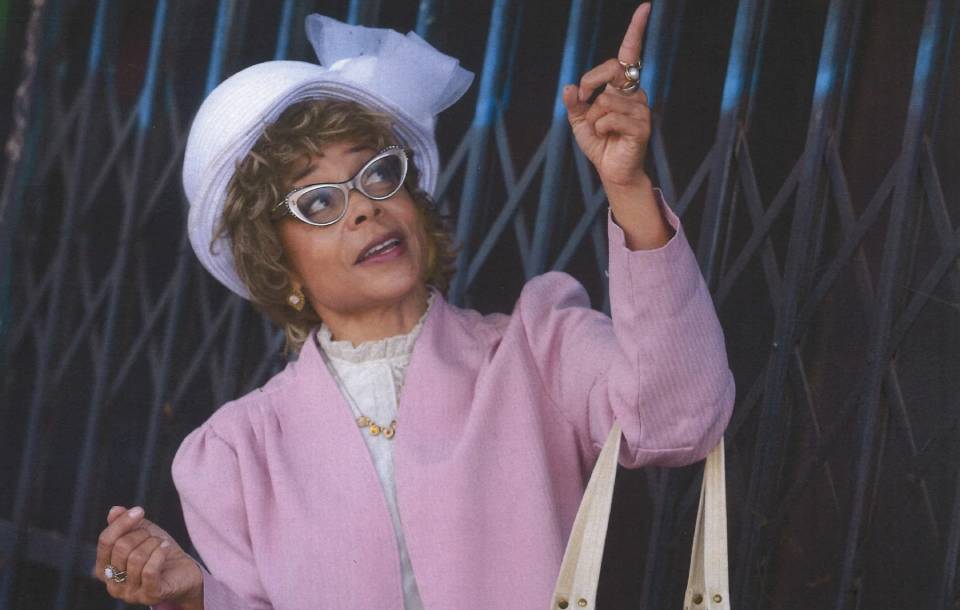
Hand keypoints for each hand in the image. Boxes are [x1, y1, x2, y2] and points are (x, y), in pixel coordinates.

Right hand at [94, 505, 203, 608]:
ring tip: (161, 543)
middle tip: (153, 536)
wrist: (184, 572)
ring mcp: (130, 593)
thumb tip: (114, 510)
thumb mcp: (142, 534)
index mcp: (104, 569)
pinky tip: (166, 547)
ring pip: (136, 558)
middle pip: (121, 548)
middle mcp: (113, 585)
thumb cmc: (158, 553)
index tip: (139, 510)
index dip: (122, 523)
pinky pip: (149, 570)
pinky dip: (160, 553)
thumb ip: (125, 524)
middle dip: (141, 534)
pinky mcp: (149, 596)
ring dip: (153, 543)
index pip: (105, 541)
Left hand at [562, 3, 651, 188]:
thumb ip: (574, 103)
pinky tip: (608, 137)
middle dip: (591, 80)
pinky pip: (609, 118)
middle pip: (612, 67)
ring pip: (605, 100)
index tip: (645, 7)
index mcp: (622, 88)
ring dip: (594, 117)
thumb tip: (570, 86)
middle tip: (583, 99)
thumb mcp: (579, 121)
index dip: (636, 30)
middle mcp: (635, 94)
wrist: (612, 171)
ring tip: (602, 131)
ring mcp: (641, 109)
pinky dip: (600, 128)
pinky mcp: (641, 126)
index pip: (630, 53)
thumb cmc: (600, 143)